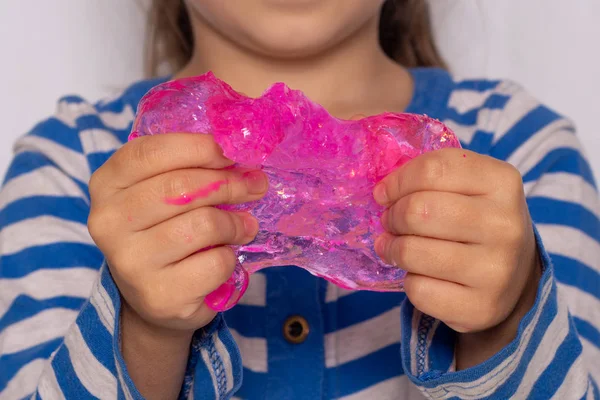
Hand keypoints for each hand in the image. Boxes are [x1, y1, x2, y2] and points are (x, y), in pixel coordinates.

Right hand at [87, 133, 267, 396]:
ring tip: (245, 225)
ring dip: (236, 223)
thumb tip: (239, 151)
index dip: (199, 147)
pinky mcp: (160, 295)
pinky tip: (225, 256)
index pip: (151, 152)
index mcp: (107, 184)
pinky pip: (214, 263)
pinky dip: (230, 257)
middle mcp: (108, 222)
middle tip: (255, 185)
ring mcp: (130, 262)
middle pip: (182, 187)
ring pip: (202, 225)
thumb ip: (186, 167)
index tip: (231, 154)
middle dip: (229, 183)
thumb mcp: (161, 192)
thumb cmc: (163, 231)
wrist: (157, 296)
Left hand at [373, 148, 540, 367]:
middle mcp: (505, 224)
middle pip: (418, 210)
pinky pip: (418, 290)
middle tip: (390, 222)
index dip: (398, 181)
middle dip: (392, 216)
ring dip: (393, 249)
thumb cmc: (479, 222)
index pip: (433, 170)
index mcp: (502, 181)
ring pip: (412, 252)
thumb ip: (431, 178)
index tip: (384, 193)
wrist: (517, 278)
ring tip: (396, 247)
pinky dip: (409, 282)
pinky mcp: (480, 307)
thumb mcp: (470, 187)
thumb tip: (384, 190)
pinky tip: (421, 275)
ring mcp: (495, 270)